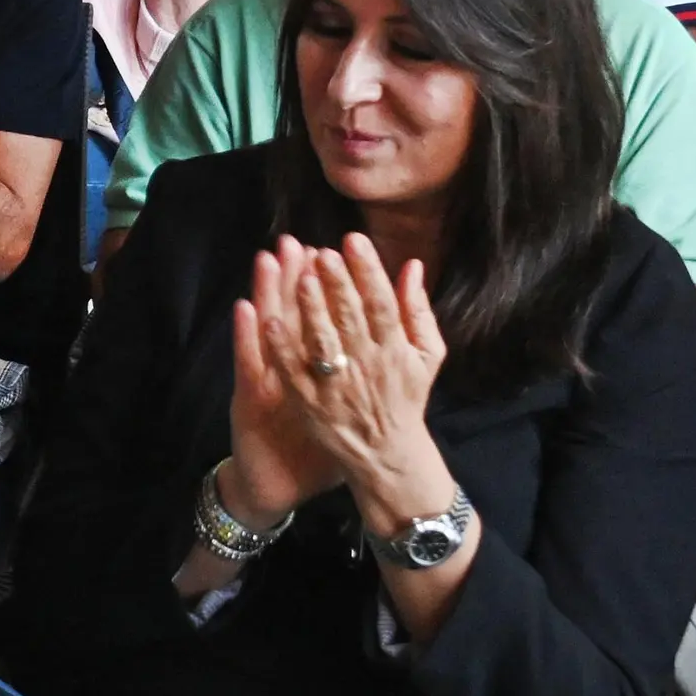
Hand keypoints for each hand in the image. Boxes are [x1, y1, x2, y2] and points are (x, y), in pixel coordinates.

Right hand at [222, 242, 347, 523]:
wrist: (279, 483)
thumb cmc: (314, 442)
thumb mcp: (337, 403)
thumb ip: (359, 367)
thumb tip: (385, 342)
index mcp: (313, 363)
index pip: (319, 315)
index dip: (325, 284)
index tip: (333, 250)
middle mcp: (287, 364)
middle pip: (290, 312)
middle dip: (294, 275)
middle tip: (296, 240)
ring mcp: (266, 378)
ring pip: (266, 328)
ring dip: (265, 292)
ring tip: (266, 258)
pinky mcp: (249, 397)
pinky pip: (249, 364)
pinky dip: (246, 337)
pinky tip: (245, 311)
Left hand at [267, 235, 452, 515]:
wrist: (388, 455)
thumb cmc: (407, 397)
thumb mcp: (427, 356)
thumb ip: (418, 310)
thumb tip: (413, 264)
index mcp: (396, 350)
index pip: (382, 304)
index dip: (368, 271)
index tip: (352, 240)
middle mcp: (368, 366)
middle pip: (351, 318)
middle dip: (337, 283)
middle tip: (321, 251)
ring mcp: (338, 386)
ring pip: (323, 342)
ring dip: (310, 310)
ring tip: (300, 279)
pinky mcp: (311, 404)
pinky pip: (295, 372)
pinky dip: (282, 347)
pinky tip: (268, 321)